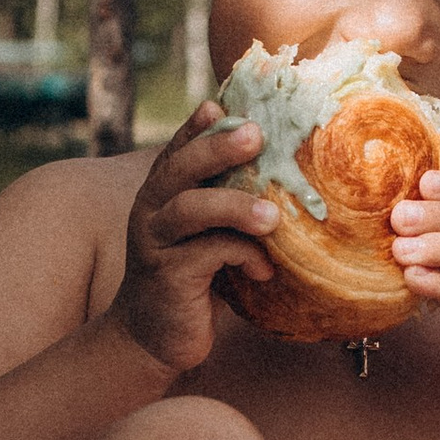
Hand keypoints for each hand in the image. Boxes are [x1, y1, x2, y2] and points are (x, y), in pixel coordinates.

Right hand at [109, 106, 275, 374]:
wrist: (156, 336)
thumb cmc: (195, 276)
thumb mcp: (208, 232)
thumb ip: (227, 200)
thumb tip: (288, 169)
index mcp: (162, 192)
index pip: (178, 148)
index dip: (199, 126)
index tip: (223, 103)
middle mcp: (151, 210)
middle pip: (179, 168)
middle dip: (217, 149)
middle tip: (255, 135)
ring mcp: (156, 243)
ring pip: (190, 209)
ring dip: (234, 206)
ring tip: (273, 215)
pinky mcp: (168, 277)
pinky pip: (207, 255)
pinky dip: (242, 256)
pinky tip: (264, 270)